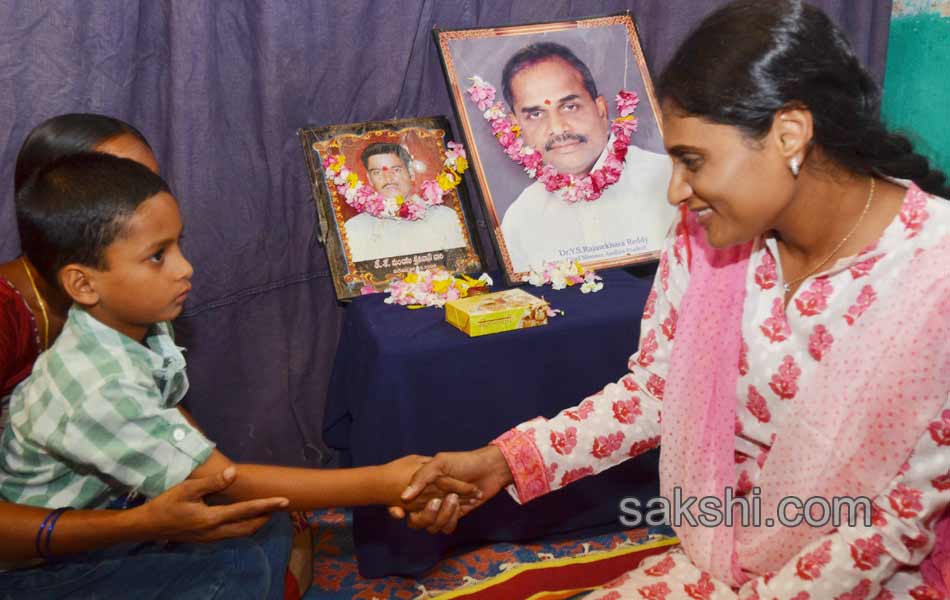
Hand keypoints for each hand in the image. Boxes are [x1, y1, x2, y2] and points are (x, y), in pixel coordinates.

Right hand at [140, 467, 288, 542]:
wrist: (148, 526)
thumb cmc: (166, 504)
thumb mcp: (187, 489)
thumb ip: (212, 483)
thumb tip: (233, 473)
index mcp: (212, 519)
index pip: (246, 511)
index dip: (267, 505)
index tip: (284, 501)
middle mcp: (215, 532)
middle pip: (249, 527)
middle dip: (266, 517)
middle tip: (280, 505)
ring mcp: (211, 538)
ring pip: (241, 533)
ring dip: (256, 522)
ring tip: (268, 510)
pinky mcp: (206, 538)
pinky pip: (232, 533)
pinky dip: (244, 525)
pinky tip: (245, 515)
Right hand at [389, 446, 511, 533]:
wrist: (488, 468)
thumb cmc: (462, 462)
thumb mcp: (439, 463)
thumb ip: (421, 478)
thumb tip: (404, 498)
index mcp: (422, 487)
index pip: (402, 505)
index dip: (396, 511)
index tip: (398, 511)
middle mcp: (428, 500)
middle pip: (417, 521)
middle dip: (425, 515)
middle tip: (436, 501)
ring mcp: (442, 510)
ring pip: (432, 527)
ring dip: (443, 515)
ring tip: (454, 498)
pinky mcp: (455, 516)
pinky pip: (447, 528)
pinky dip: (453, 519)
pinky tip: (462, 506)